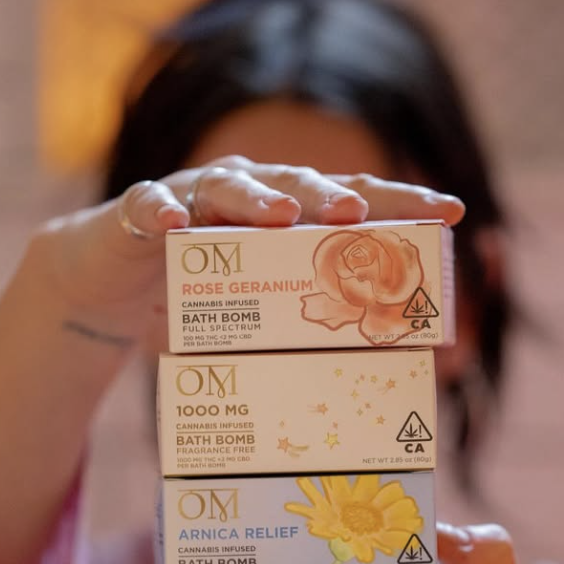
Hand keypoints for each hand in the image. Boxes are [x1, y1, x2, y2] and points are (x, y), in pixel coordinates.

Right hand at [30, 156, 464, 345]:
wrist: (110, 277)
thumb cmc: (200, 293)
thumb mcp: (259, 310)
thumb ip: (309, 326)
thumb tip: (383, 378)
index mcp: (287, 213)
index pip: (352, 200)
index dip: (401, 202)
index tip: (452, 209)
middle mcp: (246, 193)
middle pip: (297, 185)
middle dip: (330, 195)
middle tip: (358, 214)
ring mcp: (191, 195)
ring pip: (227, 186)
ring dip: (255, 198)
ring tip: (280, 214)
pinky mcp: (137, 212)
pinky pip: (147, 205)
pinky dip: (159, 211)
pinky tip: (173, 224)